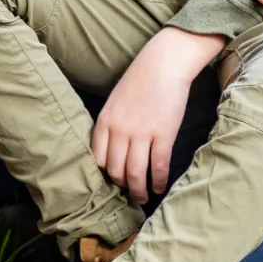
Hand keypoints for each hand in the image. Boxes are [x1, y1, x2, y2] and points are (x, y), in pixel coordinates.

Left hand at [91, 28, 221, 204]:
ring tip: (143, 198)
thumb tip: (114, 148)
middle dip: (122, 186)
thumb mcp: (115, 101)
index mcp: (105, 121)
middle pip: (116, 170)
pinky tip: (161, 187)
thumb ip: (112, 124)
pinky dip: (159, 181)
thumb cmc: (141, 80)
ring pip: (135, 174)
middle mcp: (119, 130)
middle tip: (129, 193)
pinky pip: (158, 166)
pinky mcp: (163, 135)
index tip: (113, 181)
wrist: (164, 63)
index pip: (98, 159)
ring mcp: (141, 134)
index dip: (105, 174)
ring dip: (139, 191)